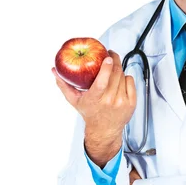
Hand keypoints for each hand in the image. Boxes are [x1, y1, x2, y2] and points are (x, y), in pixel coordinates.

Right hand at [52, 50, 136, 166]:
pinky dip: (125, 78)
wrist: (104, 130)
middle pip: (116, 74)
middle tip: (110, 54)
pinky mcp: (131, 103)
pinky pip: (130, 81)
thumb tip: (54, 71)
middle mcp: (110, 101)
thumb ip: (64, 85)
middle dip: (114, 60)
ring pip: (123, 76)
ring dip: (118, 70)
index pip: (102, 82)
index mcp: (95, 99)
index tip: (107, 58)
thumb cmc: (90, 113)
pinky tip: (120, 80)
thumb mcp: (74, 100)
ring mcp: (122, 102)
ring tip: (112, 70)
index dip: (106, 68)